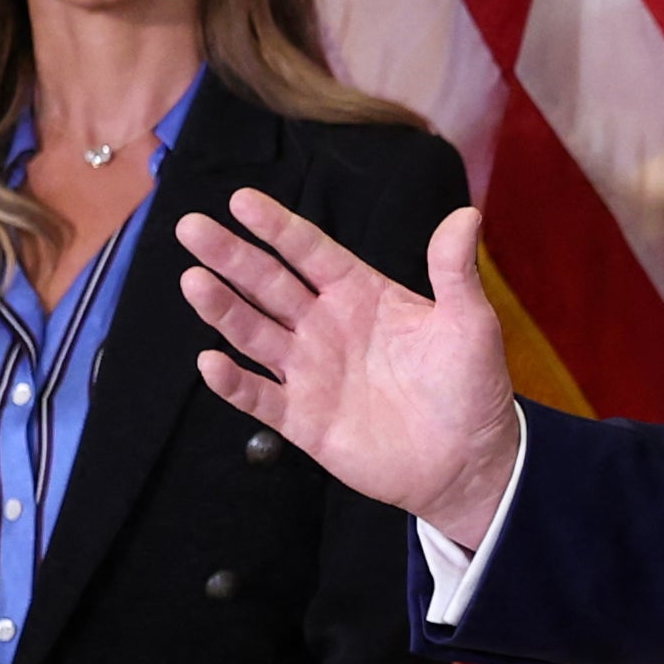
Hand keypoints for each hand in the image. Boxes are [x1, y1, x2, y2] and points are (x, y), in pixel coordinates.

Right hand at [177, 191, 521, 548]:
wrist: (469, 463)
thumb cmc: (471, 388)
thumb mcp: (470, 324)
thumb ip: (455, 272)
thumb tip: (467, 214)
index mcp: (361, 294)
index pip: (310, 251)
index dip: (277, 227)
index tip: (242, 200)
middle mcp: (326, 326)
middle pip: (268, 284)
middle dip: (231, 256)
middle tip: (191, 227)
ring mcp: (310, 372)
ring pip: (254, 333)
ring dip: (223, 309)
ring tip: (194, 281)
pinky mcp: (303, 419)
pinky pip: (258, 397)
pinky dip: (233, 383)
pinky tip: (210, 362)